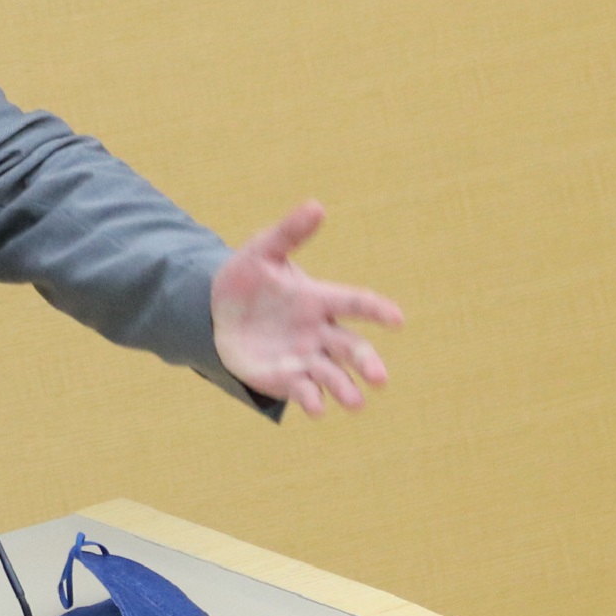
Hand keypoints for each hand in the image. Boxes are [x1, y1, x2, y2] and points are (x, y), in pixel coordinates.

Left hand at [211, 201, 403, 416]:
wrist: (218, 312)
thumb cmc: (248, 278)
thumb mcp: (262, 251)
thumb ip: (289, 233)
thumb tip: (317, 205)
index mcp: (320, 299)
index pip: (356, 303)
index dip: (377, 310)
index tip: (397, 319)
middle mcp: (321, 332)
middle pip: (353, 348)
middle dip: (367, 363)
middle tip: (379, 379)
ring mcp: (307, 358)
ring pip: (334, 376)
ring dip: (346, 389)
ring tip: (356, 403)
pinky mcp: (288, 379)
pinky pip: (305, 391)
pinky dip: (312, 400)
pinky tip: (318, 409)